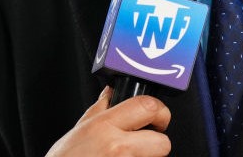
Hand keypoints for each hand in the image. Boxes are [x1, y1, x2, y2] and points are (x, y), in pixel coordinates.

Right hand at [45, 86, 171, 156]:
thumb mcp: (79, 129)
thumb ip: (100, 109)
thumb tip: (112, 93)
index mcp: (104, 126)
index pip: (149, 107)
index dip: (158, 110)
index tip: (156, 115)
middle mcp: (117, 147)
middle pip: (163, 142)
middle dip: (156, 142)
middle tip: (143, 142)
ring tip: (124, 156)